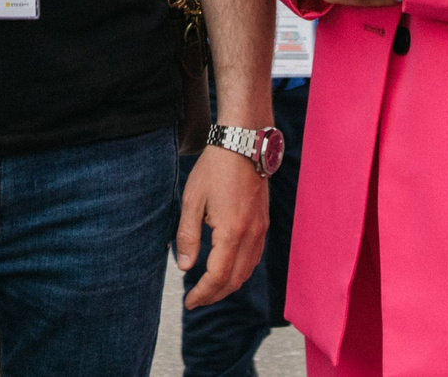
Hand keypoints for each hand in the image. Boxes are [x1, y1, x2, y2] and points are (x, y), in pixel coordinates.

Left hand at [177, 145, 268, 308]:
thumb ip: (188, 235)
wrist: (243, 144)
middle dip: (215, 295)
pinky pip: (254, 258)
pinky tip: (228, 270)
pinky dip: (241, 271)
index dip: (202, 294)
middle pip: (235, 280)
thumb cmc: (215, 168)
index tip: (189, 302)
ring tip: (209, 290)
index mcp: (232, 232)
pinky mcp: (263, 223)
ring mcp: (260, 230)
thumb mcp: (192, 200)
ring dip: (229, 286)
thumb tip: (184, 267)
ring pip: (247, 271)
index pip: (217, 276)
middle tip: (196, 301)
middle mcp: (251, 236)